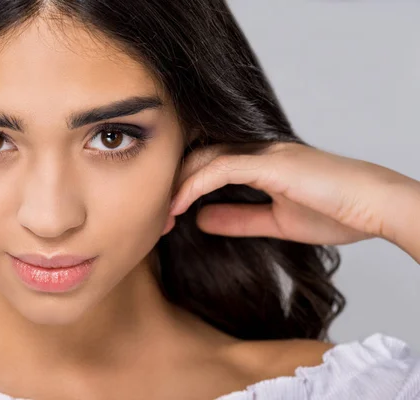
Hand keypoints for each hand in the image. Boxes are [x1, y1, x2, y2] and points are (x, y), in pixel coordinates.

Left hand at [169, 141, 417, 245]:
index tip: (167, 216)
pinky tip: (179, 204)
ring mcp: (264, 153)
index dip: (184, 187)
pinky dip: (196, 185)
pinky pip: (222, 168)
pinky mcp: (271, 161)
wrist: (375, 207)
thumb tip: (202, 220)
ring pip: (205, 158)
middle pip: (199, 157)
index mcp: (259, 162)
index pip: (208, 165)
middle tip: (156, 217)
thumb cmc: (336, 211)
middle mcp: (257, 151)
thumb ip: (239, 218)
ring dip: (178, 186)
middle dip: (173, 185)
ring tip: (161, 214)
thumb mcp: (275, 222)